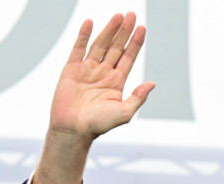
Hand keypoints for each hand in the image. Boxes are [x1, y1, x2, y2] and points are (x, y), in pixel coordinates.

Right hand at [49, 12, 153, 140]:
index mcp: (117, 82)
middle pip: (116, 47)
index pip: (129, 57)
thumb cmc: (99, 125)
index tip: (142, 27)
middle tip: (131, 14)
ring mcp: (87, 69)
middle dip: (124, 31)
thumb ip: (138, 97)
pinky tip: (90, 23)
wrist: (74, 129)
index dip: (135, 43)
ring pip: (100, 44)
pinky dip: (83, 35)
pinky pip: (78, 48)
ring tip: (118, 15)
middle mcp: (103, 73)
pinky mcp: (71, 69)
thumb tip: (152, 83)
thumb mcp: (124, 113)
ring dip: (109, 30)